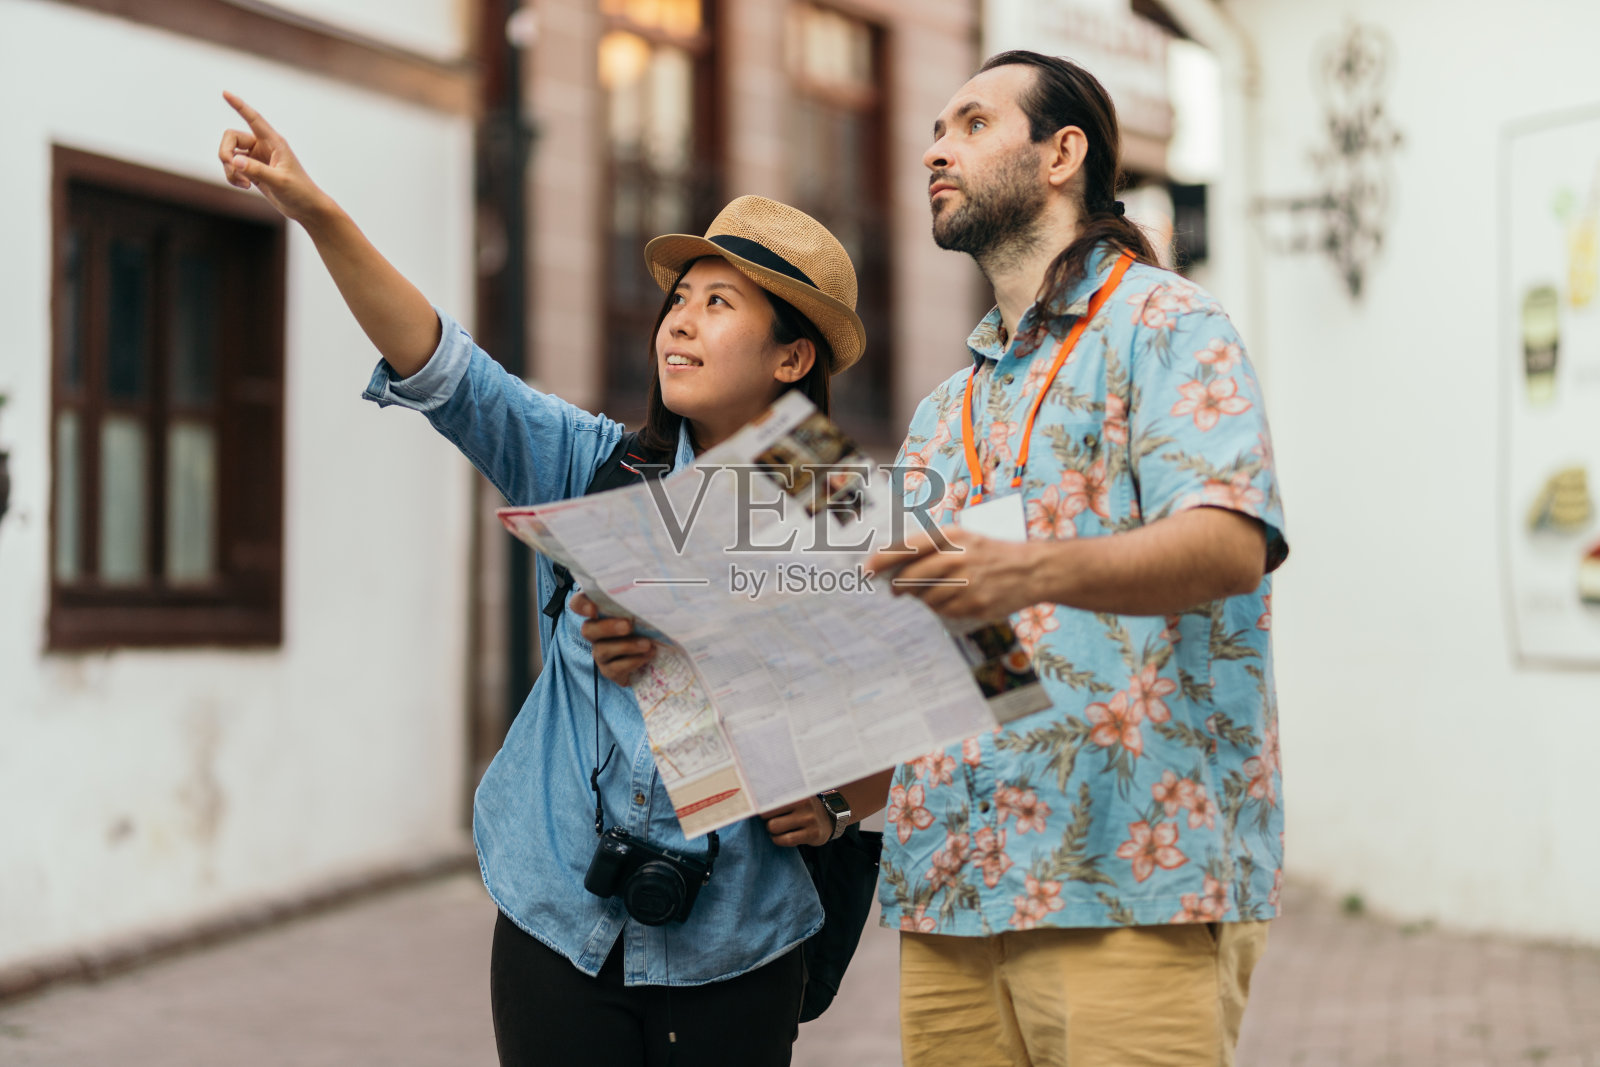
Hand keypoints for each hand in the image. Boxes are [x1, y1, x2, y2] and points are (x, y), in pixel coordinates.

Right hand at [219, 91, 333, 225]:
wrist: (306, 209)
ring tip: (244, 184)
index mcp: (274, 142)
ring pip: (229, 154)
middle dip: (225, 153)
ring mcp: (256, 158)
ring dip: (229, 169)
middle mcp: (263, 146)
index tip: (225, 92)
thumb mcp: (279, 181)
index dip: (239, 105)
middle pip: (231, 138)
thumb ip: (257, 171)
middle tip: (231, 167)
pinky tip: (245, 186)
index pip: (253, 119)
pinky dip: (232, 176)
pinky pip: (232, 167)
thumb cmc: (300, 192)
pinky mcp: (252, 171)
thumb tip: (233, 161)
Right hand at [570, 592, 655, 686]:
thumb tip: (655, 584)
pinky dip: (633, 661)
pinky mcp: (610, 670)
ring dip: (626, 646)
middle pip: (588, 629)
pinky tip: (648, 655)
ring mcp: (600, 652)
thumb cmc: (648, 623)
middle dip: (608, 628)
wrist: (657, 653)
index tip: (593, 608)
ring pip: (603, 650)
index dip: (581, 605)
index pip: (579, 604)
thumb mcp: (645, 608)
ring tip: (647, 644)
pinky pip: (615, 668)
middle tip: (628, 626)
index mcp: (600, 612)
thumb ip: (641, 598)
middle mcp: (595, 631)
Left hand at [761, 796, 830, 847]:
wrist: (830, 818)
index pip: (769, 797)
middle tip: (771, 820)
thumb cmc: (805, 808)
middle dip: (766, 819)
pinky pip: (786, 840)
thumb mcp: (796, 796)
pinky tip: (779, 838)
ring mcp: (809, 819)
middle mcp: (803, 803)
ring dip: (772, 831)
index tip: (754, 809)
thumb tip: (752, 797)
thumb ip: (779, 796)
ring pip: (774, 827)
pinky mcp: (812, 834)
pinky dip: (778, 840)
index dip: (758, 805)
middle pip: (767, 813)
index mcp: (796, 791)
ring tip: (775, 829)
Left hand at [866, 525, 1041, 619]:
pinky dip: (944, 607)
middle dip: (898, 586)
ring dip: (923, 598)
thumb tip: (895, 565)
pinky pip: (945, 611)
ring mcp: (966, 582)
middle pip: (910, 577)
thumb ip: (932, 548)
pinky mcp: (975, 603)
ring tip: (935, 592)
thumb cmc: (991, 552)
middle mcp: (957, 558)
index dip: (881, 560)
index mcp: (951, 536)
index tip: (866, 570)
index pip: (906, 548)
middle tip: (895, 590)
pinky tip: (955, 600)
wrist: (1032, 570)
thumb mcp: (964, 538)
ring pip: (926, 597)